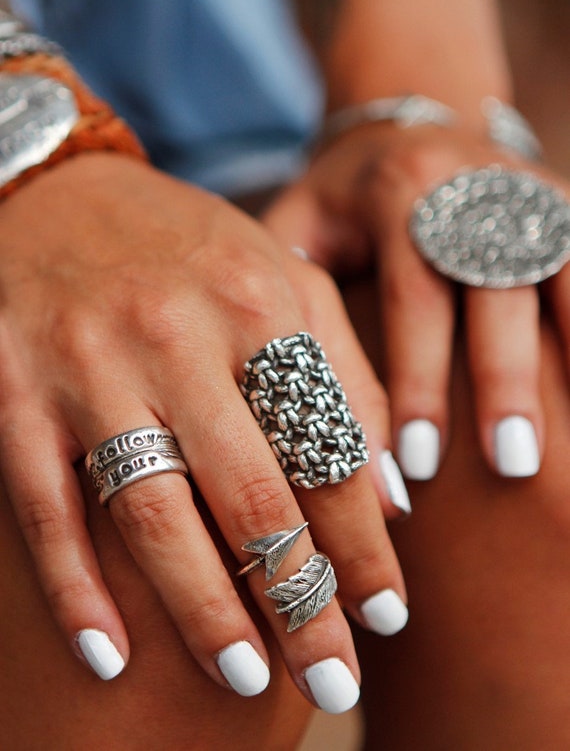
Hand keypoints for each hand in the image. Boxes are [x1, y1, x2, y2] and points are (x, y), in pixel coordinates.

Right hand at [0, 151, 407, 710]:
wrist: (60, 192)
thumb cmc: (187, 247)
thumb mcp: (282, 277)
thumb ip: (347, 372)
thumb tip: (392, 494)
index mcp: (257, 303)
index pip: (326, 445)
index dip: (364, 540)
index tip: (387, 613)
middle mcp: (175, 336)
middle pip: (251, 493)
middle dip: (299, 599)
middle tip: (332, 676)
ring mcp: (88, 368)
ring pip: (151, 512)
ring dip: (201, 608)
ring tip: (245, 677)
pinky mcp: (16, 395)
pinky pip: (45, 507)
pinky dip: (75, 589)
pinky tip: (110, 654)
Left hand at [263, 123, 569, 479]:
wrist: (410, 125)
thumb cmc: (344, 195)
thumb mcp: (301, 219)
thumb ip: (287, 283)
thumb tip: (284, 384)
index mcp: (397, 191)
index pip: (412, 294)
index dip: (418, 378)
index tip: (416, 459)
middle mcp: (471, 185)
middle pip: (494, 289)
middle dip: (502, 379)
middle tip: (508, 464)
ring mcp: (527, 190)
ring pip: (561, 275)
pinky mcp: (564, 202)